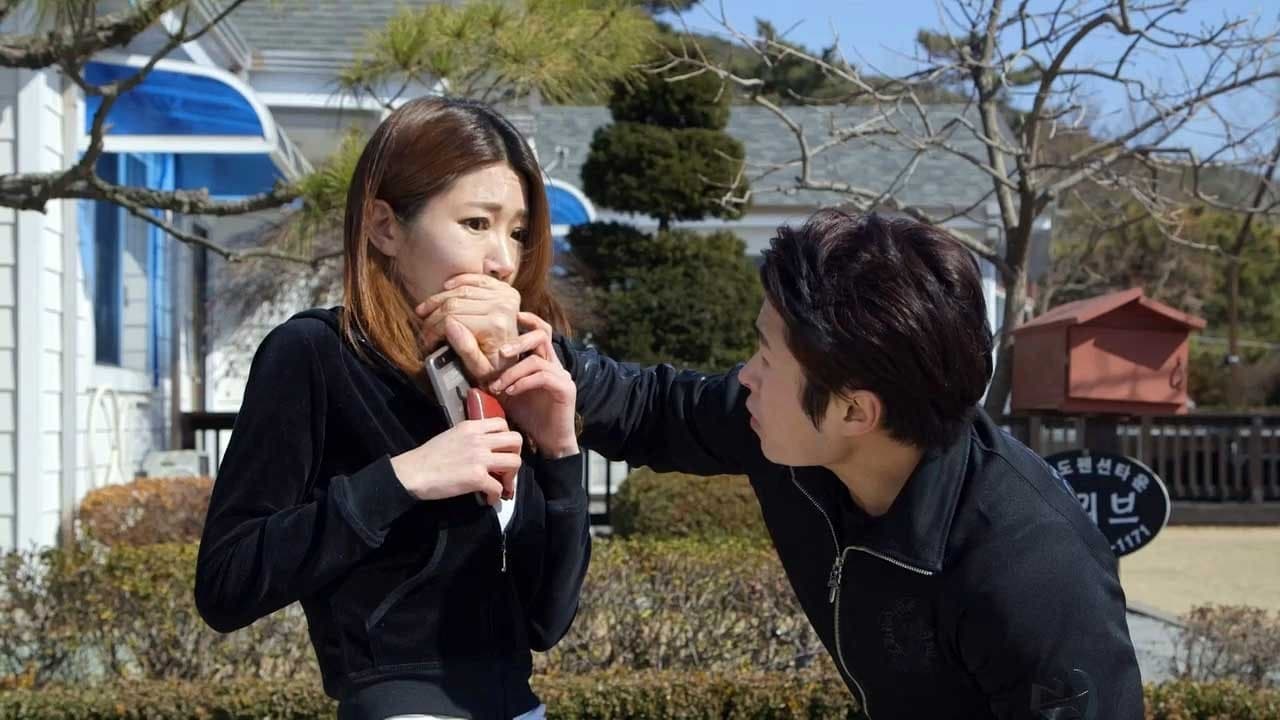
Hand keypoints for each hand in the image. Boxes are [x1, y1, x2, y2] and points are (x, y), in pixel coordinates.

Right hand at [390, 417, 522, 504]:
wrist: (413, 472)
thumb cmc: (428, 456)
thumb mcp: (452, 435)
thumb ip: (471, 436)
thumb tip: (485, 446)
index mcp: (472, 427)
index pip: (503, 423)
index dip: (506, 438)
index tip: (501, 449)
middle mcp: (479, 439)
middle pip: (516, 440)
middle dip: (515, 454)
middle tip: (506, 467)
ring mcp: (479, 458)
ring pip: (515, 462)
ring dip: (511, 476)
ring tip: (501, 484)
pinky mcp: (477, 477)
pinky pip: (499, 487)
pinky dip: (496, 496)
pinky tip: (488, 499)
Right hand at [416, 274, 519, 375]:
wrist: (516, 359)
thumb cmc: (496, 368)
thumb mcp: (481, 370)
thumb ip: (466, 351)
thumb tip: (449, 325)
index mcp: (496, 325)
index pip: (453, 319)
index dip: (434, 330)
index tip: (427, 342)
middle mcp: (502, 305)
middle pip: (454, 303)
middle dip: (433, 317)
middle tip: (424, 329)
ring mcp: (504, 294)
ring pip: (460, 290)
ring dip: (438, 299)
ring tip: (426, 312)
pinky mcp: (502, 288)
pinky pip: (474, 278)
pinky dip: (457, 281)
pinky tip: (445, 288)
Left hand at [446, 313, 578, 458]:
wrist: (549, 442)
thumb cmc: (529, 416)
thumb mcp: (506, 392)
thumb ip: (493, 375)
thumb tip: (469, 362)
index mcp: (543, 361)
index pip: (541, 331)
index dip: (530, 320)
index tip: (514, 314)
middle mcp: (555, 364)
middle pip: (542, 336)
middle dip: (518, 341)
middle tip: (500, 351)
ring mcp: (562, 376)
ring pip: (537, 360)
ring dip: (513, 371)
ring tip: (498, 386)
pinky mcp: (565, 389)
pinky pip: (543, 377)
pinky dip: (523, 382)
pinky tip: (510, 392)